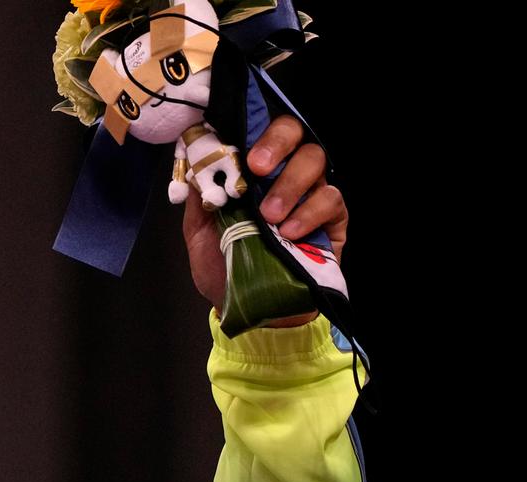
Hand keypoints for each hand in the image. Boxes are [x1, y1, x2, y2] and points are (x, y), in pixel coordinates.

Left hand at [183, 115, 347, 326]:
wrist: (251, 310)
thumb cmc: (227, 268)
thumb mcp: (200, 235)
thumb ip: (197, 201)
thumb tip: (193, 168)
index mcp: (251, 172)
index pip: (259, 131)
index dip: (251, 127)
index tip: (235, 146)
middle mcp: (283, 174)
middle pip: (294, 133)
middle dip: (276, 142)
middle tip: (256, 167)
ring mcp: (310, 193)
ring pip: (314, 160)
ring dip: (290, 183)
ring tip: (269, 215)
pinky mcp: (333, 219)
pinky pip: (331, 199)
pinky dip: (310, 212)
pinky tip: (291, 231)